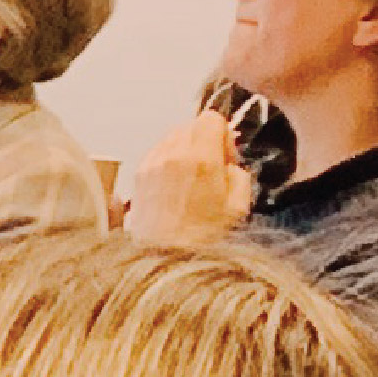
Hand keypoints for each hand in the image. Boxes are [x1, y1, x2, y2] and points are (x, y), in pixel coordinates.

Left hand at [125, 110, 256, 246]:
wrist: (165, 258)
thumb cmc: (202, 238)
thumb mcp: (238, 206)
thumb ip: (238, 174)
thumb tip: (230, 163)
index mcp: (201, 159)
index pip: (211, 118)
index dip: (223, 133)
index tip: (226, 153)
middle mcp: (173, 155)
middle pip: (191, 125)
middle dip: (204, 141)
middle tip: (211, 167)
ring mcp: (152, 164)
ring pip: (172, 138)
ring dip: (184, 150)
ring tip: (192, 179)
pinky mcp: (139, 175)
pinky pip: (157, 154)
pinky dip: (168, 162)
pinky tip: (175, 186)